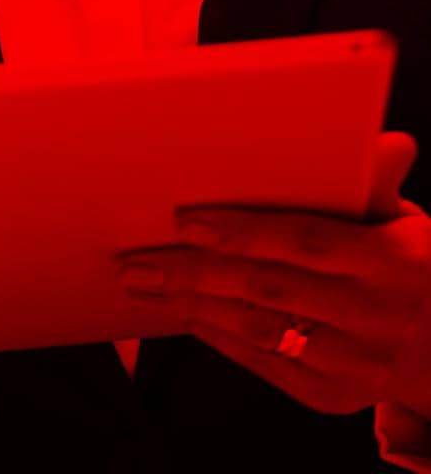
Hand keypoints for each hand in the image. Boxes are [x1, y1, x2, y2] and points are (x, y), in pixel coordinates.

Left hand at [114, 132, 430, 418]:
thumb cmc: (410, 264)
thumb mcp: (403, 220)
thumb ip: (378, 182)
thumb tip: (387, 141)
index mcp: (391, 262)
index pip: (306, 242)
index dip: (243, 232)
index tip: (184, 220)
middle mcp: (373, 317)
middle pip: (269, 290)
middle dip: (194, 273)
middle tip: (135, 260)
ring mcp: (355, 365)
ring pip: (260, 332)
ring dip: (194, 306)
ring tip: (145, 284)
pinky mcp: (335, 397)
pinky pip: (265, 366)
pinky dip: (220, 337)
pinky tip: (185, 312)